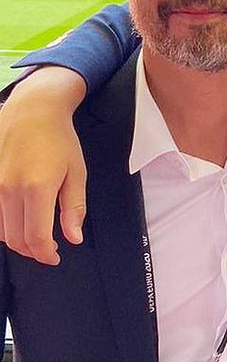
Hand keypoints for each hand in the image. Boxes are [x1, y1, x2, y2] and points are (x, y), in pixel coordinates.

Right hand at [0, 67, 87, 264]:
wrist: (33, 110)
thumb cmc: (60, 140)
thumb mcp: (77, 172)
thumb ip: (74, 208)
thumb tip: (73, 238)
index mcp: (37, 188)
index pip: (36, 238)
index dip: (45, 254)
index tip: (55, 257)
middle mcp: (8, 189)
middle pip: (15, 239)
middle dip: (33, 250)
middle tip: (49, 249)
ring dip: (17, 240)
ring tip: (35, 235)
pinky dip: (3, 225)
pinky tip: (18, 221)